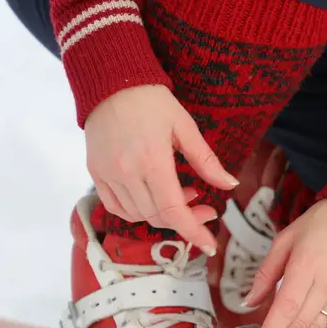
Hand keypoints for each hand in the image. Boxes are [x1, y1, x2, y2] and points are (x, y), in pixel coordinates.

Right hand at [84, 85, 237, 254]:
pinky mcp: (96, 173)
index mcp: (152, 161)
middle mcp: (126, 172)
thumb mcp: (186, 127)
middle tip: (204, 204)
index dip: (193, 231)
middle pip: (158, 216)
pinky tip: (154, 197)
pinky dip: (138, 211)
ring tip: (181, 193)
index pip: (174, 211)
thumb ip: (206, 161)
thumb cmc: (151, 101)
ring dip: (164, 214)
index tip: (209, 245)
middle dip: (186, 219)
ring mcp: (107, 175)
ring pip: (139, 215)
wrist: (110, 82)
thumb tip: (230, 186)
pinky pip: (117, 207)